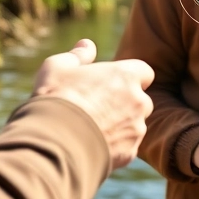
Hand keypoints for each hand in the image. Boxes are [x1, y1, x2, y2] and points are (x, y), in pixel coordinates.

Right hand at [32, 39, 153, 168]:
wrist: (54, 142)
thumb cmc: (56, 99)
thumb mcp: (58, 67)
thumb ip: (78, 55)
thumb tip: (87, 45)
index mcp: (126, 76)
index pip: (144, 72)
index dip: (130, 77)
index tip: (113, 83)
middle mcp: (138, 101)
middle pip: (141, 100)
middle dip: (126, 103)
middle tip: (99, 108)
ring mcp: (136, 129)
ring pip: (135, 125)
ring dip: (121, 126)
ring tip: (92, 130)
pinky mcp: (130, 153)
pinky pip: (126, 147)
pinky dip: (115, 146)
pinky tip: (92, 147)